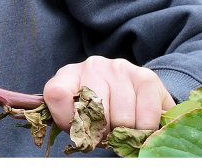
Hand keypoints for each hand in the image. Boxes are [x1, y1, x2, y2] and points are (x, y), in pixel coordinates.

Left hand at [43, 56, 174, 135]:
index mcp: (69, 74)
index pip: (55, 93)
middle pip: (95, 114)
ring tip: (123, 124)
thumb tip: (80, 136)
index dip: (67, 120)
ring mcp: (119, 68)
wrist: (135, 95)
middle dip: (103, 132)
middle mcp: (92, 65)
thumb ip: (73, 121)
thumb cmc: (100, 111)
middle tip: (107, 129)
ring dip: (126, 132)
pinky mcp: (146, 77)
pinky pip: (146, 119)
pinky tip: (140, 120)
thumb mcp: (80, 115)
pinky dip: (145, 130)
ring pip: (123, 120)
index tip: (80, 129)